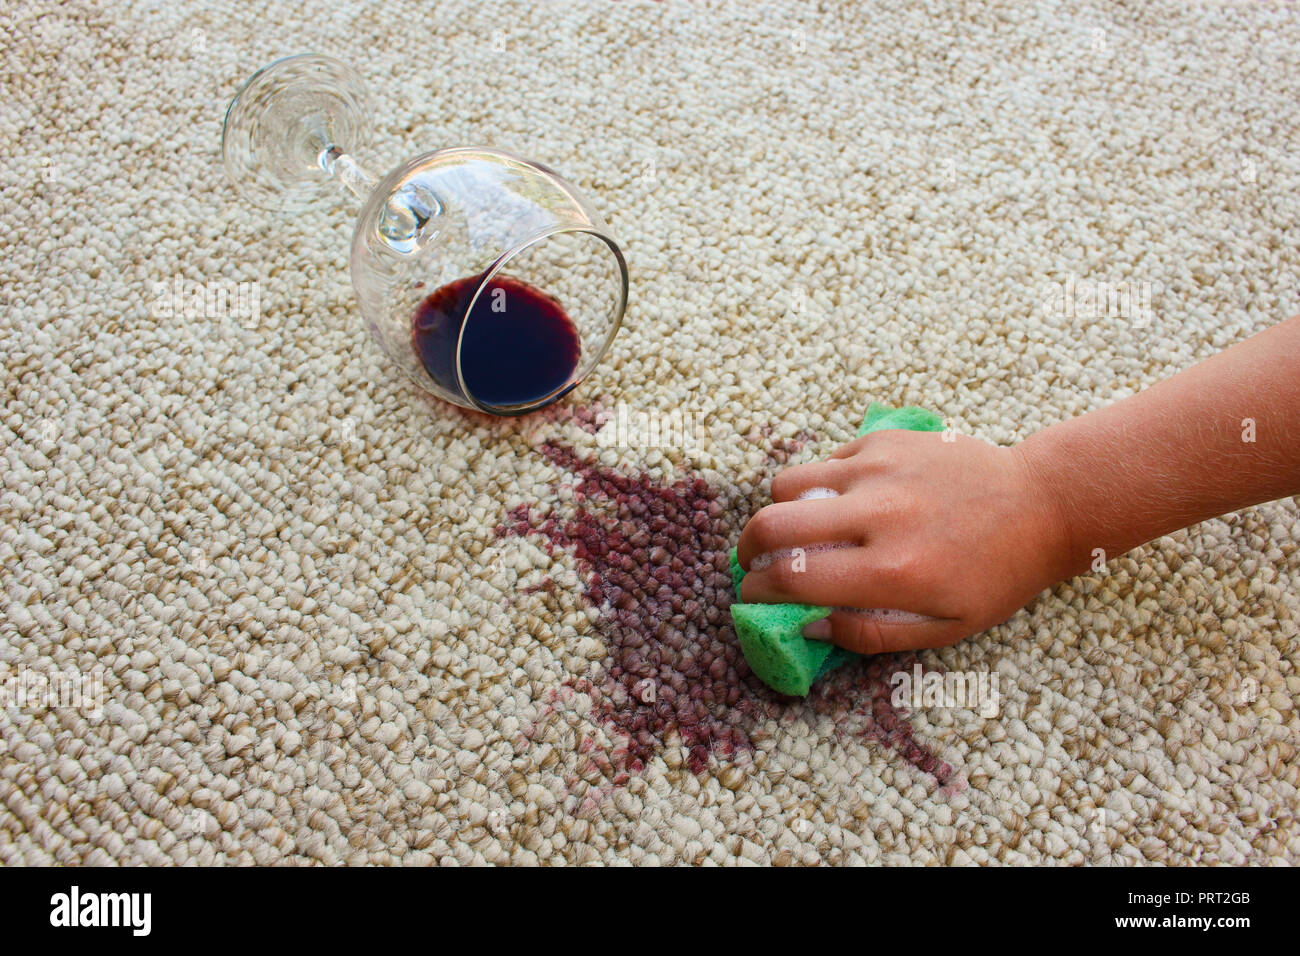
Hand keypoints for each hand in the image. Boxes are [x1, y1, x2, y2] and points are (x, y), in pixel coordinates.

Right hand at [736, 428, 1070, 653]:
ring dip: (780, 511)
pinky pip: (826, 462)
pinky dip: (821, 486)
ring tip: (797, 530)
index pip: (792, 577)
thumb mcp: (945, 627)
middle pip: (773, 523)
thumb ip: (871, 633)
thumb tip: (808, 624)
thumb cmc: (995, 575)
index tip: (753, 596)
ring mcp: (881, 469)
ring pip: (788, 483)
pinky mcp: (886, 441)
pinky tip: (846, 502)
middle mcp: (880, 514)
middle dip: (748, 548)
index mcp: (893, 571)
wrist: (1042, 503)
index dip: (757, 590)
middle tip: (754, 562)